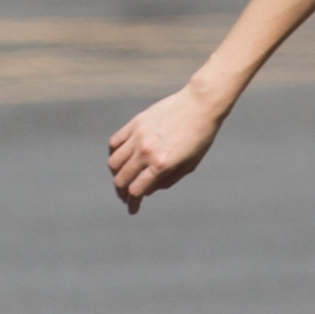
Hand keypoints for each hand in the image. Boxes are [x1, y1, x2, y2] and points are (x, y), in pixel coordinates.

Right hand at [106, 83, 220, 209]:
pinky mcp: (135, 123)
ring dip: (116, 175)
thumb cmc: (200, 137)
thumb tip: (147, 190)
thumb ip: (167, 181)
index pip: (136, 190)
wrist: (201, 104)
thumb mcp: (189, 165)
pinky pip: (115, 142)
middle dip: (122, 193)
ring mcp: (138, 136)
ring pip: (114, 162)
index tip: (133, 209)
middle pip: (121, 180)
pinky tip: (122, 158)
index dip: (133, 203)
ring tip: (123, 177)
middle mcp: (146, 151)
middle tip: (126, 197)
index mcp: (162, 164)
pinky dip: (114, 153)